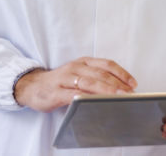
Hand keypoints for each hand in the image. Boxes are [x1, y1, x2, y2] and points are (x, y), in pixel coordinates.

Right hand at [13, 57, 136, 112]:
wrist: (32, 86)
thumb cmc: (59, 82)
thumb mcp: (78, 74)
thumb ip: (94, 79)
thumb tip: (119, 89)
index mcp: (82, 62)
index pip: (106, 64)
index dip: (121, 73)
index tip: (133, 83)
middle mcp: (75, 68)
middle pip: (100, 74)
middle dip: (117, 84)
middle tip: (129, 93)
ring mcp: (65, 79)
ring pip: (88, 82)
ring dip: (105, 90)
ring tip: (118, 97)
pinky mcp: (56, 92)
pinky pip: (72, 94)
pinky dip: (84, 97)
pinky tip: (94, 102)